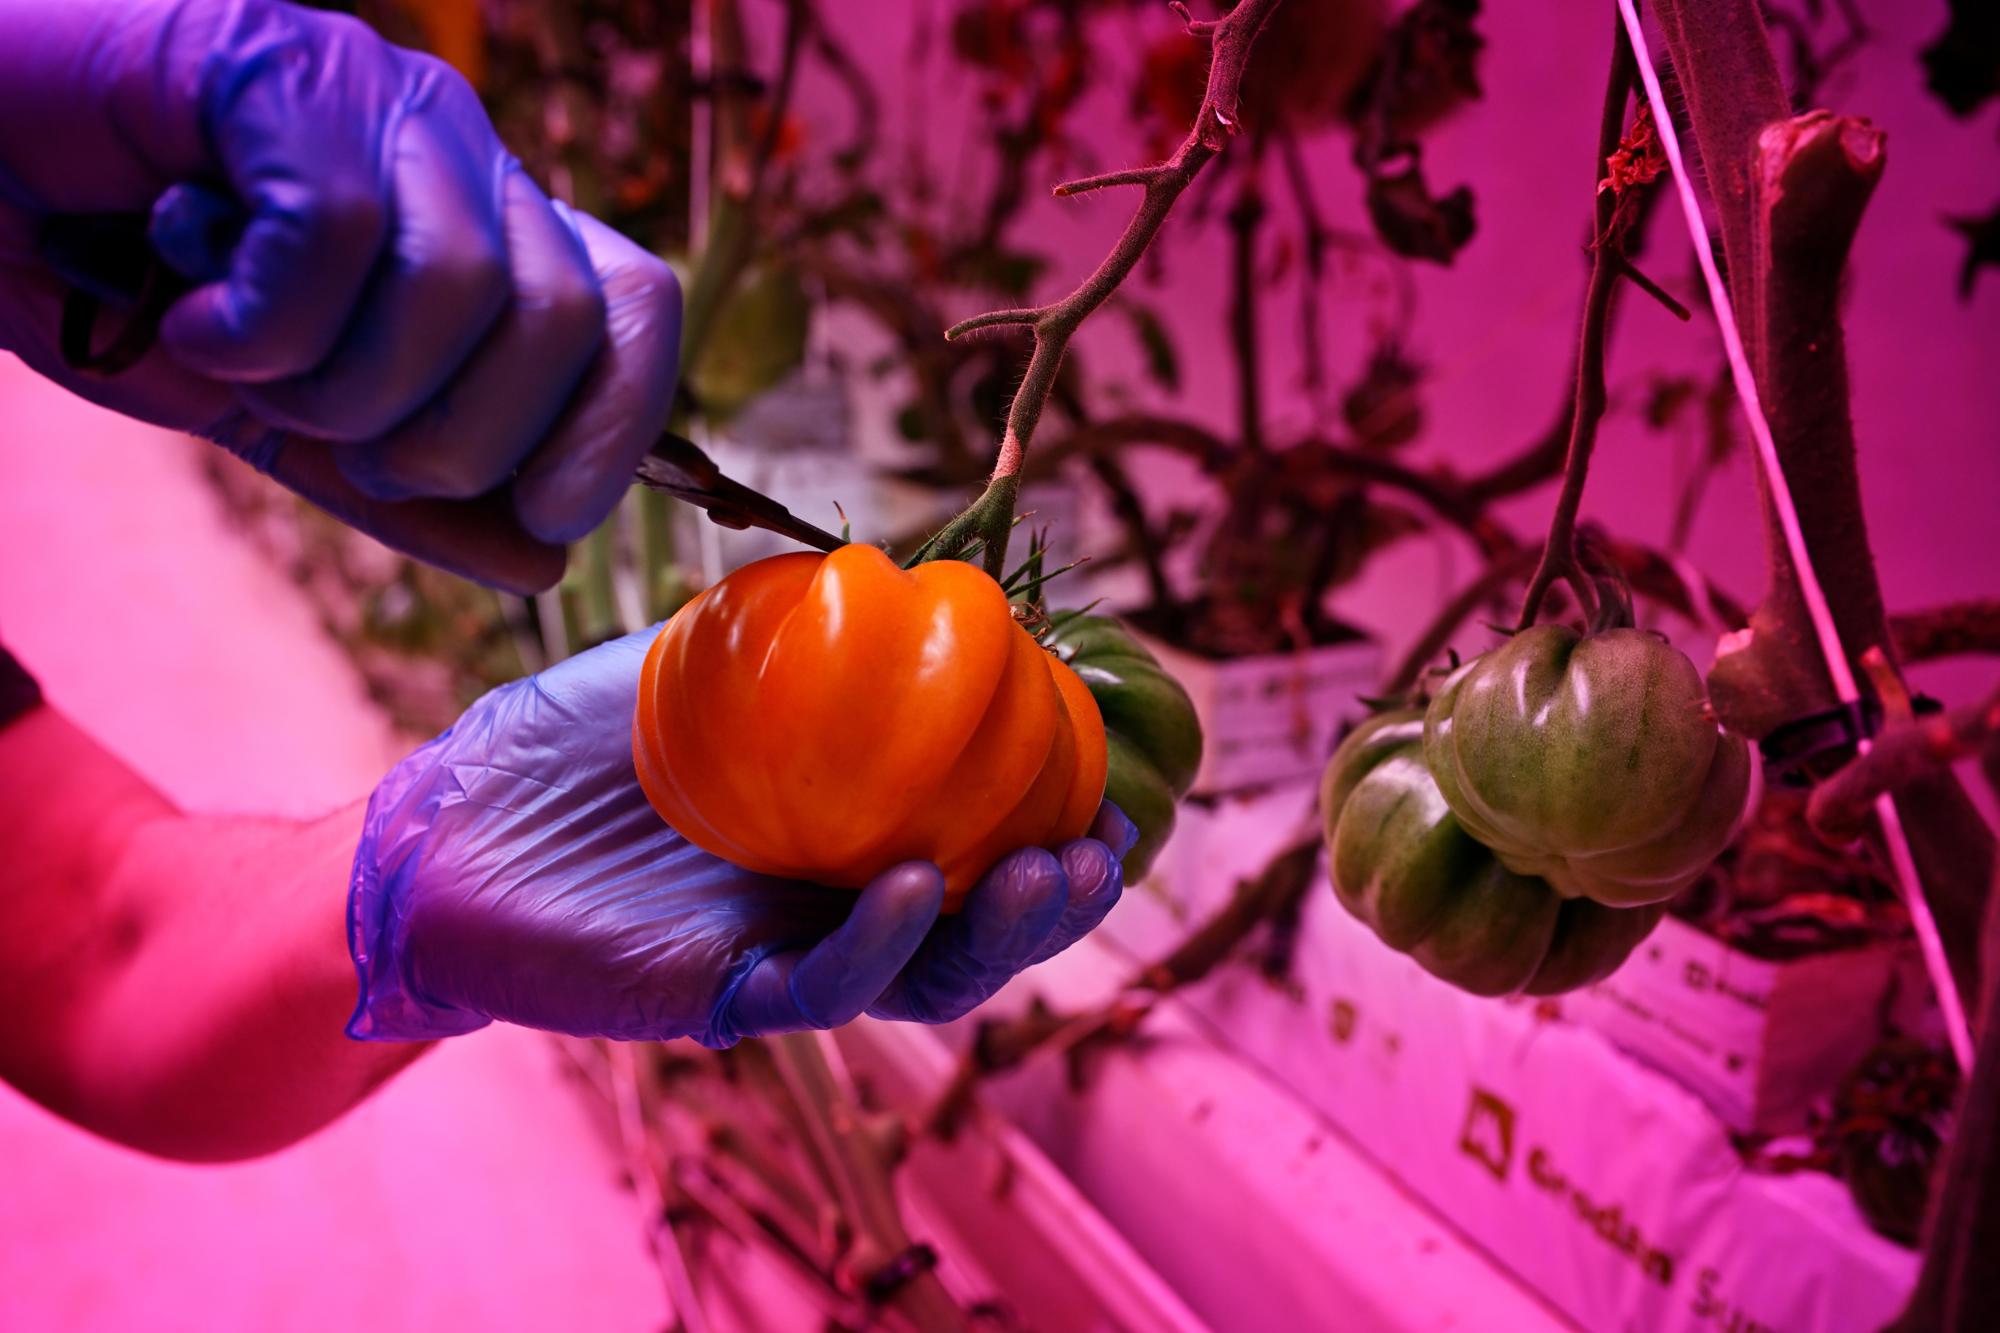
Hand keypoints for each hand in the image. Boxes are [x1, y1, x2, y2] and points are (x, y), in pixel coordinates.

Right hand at [0, 0, 680, 592]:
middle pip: (560, 319)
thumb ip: (405, 487)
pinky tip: (190, 314)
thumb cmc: (121, 288)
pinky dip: (259, 323)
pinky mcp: (282, 66)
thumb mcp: (284, 418)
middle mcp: (454, 149)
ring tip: (243, 364)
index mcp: (483, 225)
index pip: (634, 310)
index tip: (543, 516)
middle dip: (451, 440)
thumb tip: (541, 557)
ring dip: (338, 385)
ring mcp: (375, 96)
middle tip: (330, 435)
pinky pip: (339, 233)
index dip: (611, 431)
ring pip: (459, 285)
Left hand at [347, 628, 1136, 1044]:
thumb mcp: (696, 664)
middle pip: (971, 921)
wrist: (447, 825)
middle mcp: (827, 904)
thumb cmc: (571, 742)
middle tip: (1106, 847)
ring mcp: (782, 955)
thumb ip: (793, 634)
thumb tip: (902, 574)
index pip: (969, 836)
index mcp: (838, 832)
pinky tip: (914, 883)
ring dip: (997, 933)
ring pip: (922, 973)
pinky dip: (876, 940)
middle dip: (1052, 896)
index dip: (1047, 817)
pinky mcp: (720, 998)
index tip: (1115, 777)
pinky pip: (818, 987)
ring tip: (1054, 872)